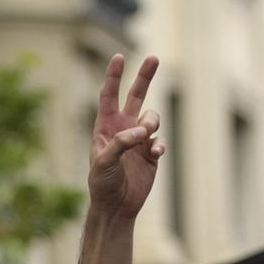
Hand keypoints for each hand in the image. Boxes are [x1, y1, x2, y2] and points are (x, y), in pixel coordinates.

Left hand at [87, 54, 164, 219]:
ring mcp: (139, 140)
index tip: (119, 56)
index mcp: (105, 126)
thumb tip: (141, 131)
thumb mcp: (103, 163)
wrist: (116, 206)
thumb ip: (119, 143)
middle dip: (145, 77)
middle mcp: (123, 128)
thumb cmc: (102, 184)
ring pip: (152, 118)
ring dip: (153, 121)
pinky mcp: (151, 153)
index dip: (113, 76)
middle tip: (154, 58)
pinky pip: (160, 140)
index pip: (109, 96)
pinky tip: (155, 154)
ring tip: (147, 135)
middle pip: (136, 96)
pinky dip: (160, 145)